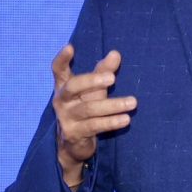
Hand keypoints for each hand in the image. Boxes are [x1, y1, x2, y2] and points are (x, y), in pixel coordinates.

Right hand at [51, 45, 135, 183]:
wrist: (73, 144)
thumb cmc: (84, 108)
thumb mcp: (93, 90)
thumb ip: (103, 72)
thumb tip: (116, 53)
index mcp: (63, 86)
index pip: (58, 69)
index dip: (62, 58)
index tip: (70, 47)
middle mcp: (61, 100)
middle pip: (73, 87)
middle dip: (92, 81)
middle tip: (112, 78)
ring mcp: (66, 117)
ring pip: (89, 108)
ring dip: (112, 105)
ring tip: (133, 102)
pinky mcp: (73, 133)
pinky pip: (94, 126)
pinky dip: (111, 122)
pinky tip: (126, 119)